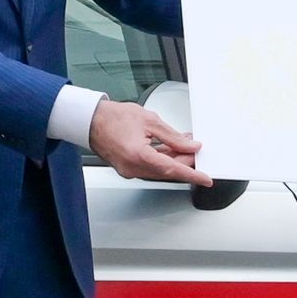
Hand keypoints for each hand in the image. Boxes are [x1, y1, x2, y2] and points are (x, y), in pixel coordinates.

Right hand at [87, 95, 204, 186]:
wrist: (90, 121)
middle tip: (197, 152)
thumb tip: (190, 146)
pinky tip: (170, 150)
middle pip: (167, 171)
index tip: (205, 179)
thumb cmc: (112, 118)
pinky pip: (150, 168)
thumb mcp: (150, 121)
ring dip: (174, 161)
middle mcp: (133, 168)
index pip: (172, 169)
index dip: (192, 174)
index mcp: (138, 155)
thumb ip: (173, 136)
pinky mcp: (127, 168)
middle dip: (185, 163)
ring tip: (185, 147)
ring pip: (159, 170)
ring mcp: (129, 170)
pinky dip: (162, 160)